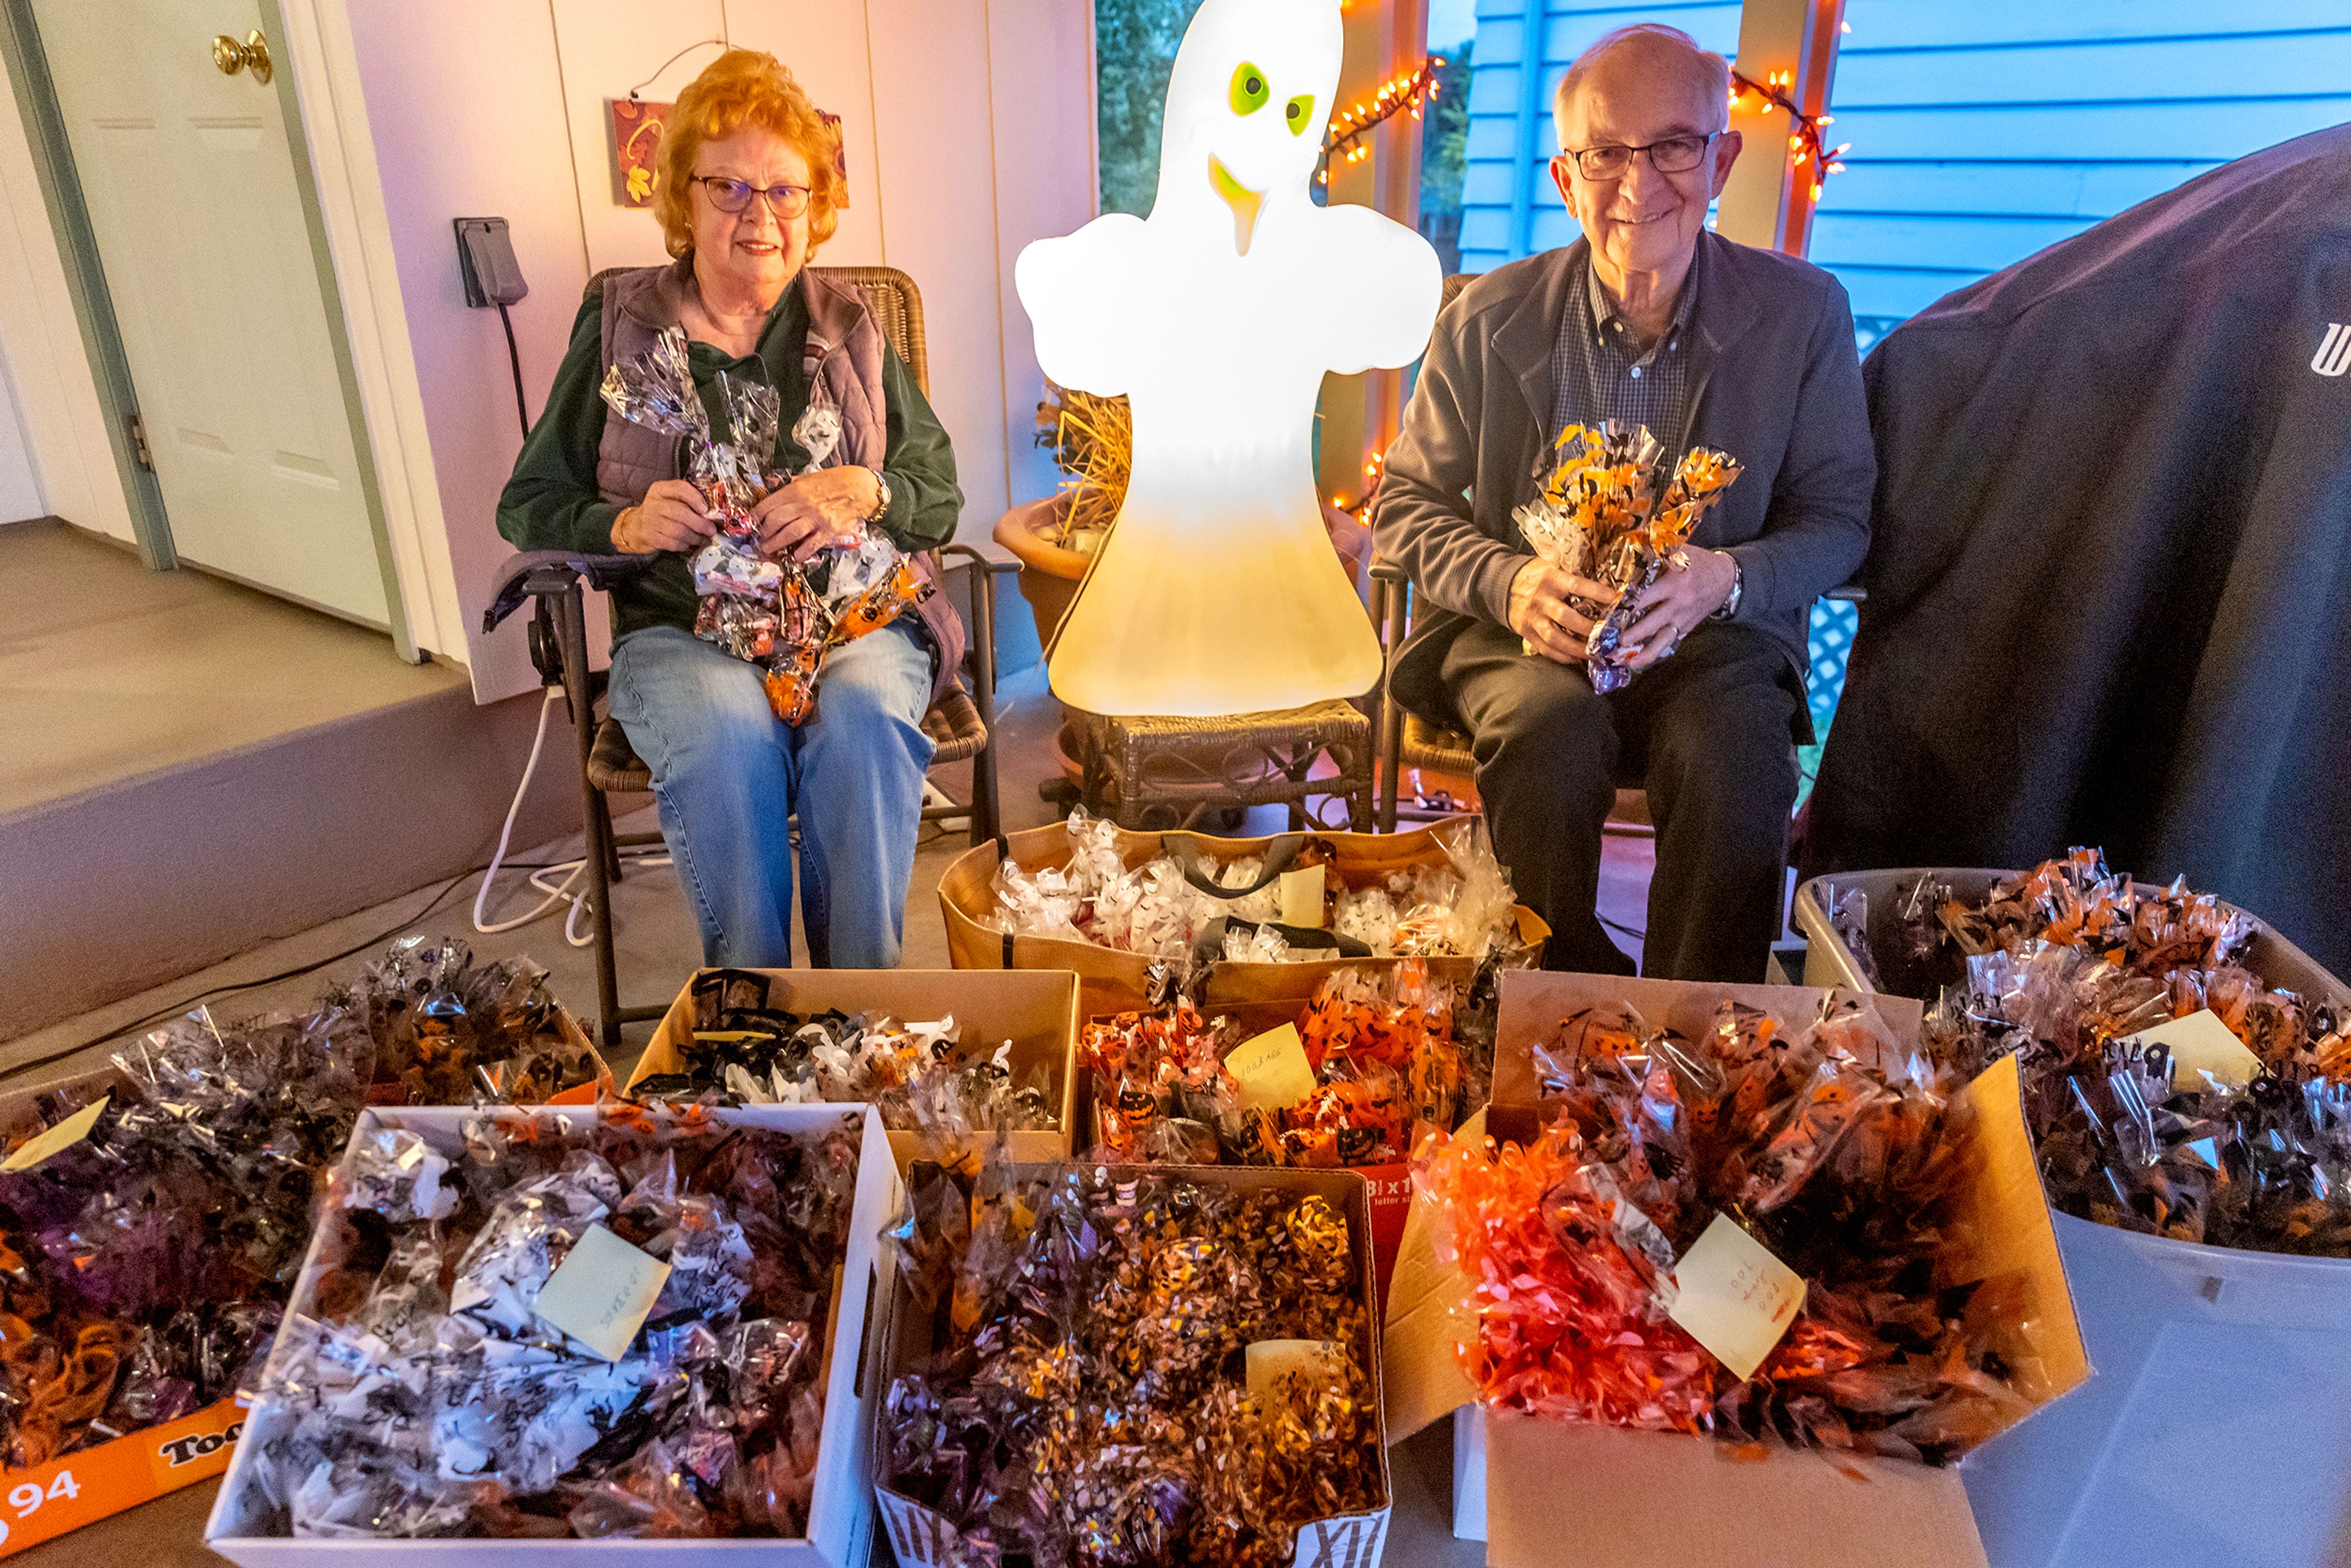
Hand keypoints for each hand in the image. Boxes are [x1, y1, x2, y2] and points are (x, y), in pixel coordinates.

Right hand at [611, 479, 716, 553]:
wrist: (634, 527)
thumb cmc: (658, 512)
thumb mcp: (668, 499)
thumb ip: (687, 501)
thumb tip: (712, 513)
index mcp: (660, 489)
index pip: (680, 488)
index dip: (695, 498)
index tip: (706, 509)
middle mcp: (654, 503)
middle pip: (681, 512)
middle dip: (700, 523)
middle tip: (710, 529)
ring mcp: (650, 521)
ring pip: (679, 530)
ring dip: (695, 537)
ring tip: (701, 538)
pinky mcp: (650, 537)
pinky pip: (673, 543)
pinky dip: (684, 545)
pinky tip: (687, 543)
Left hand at [751, 467, 880, 561]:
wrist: (862, 488)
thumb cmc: (836, 481)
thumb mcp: (809, 477)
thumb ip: (793, 486)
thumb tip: (775, 490)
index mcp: (796, 490)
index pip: (768, 505)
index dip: (756, 516)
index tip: (752, 522)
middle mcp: (804, 504)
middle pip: (774, 521)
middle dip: (763, 533)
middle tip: (759, 539)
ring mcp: (816, 519)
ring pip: (788, 534)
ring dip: (775, 544)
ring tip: (767, 549)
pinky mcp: (829, 530)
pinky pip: (810, 545)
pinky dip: (800, 553)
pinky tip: (794, 557)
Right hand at [1508, 559, 1616, 664]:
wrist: (1503, 585)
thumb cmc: (1535, 576)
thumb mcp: (1551, 565)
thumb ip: (1571, 574)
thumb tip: (1600, 582)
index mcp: (1550, 579)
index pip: (1576, 585)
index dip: (1596, 592)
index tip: (1615, 598)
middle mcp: (1541, 600)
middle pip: (1566, 617)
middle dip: (1588, 628)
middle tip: (1606, 634)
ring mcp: (1533, 618)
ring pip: (1555, 637)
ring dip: (1576, 648)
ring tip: (1594, 652)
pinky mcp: (1527, 632)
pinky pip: (1546, 648)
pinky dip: (1562, 656)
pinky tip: (1576, 658)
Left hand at [1619, 547, 1736, 670]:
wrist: (1726, 579)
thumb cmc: (1699, 563)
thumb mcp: (1680, 552)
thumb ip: (1657, 556)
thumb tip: (1628, 556)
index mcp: (1675, 583)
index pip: (1646, 596)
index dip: (1626, 604)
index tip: (1608, 611)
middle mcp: (1680, 604)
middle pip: (1651, 622)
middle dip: (1632, 633)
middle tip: (1612, 640)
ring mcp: (1684, 619)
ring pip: (1662, 639)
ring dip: (1644, 652)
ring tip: (1626, 661)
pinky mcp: (1687, 628)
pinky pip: (1670, 643)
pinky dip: (1656, 652)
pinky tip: (1640, 660)